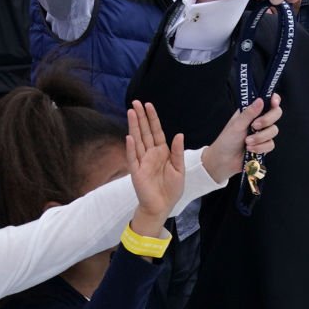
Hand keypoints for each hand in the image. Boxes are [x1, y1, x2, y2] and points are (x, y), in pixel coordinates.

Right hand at [127, 101, 185, 230]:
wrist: (162, 206)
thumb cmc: (171, 189)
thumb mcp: (179, 169)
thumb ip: (178, 152)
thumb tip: (178, 134)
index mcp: (162, 152)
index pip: (156, 131)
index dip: (152, 118)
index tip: (148, 105)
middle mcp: (150, 154)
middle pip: (145, 132)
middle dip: (140, 117)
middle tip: (135, 102)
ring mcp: (142, 162)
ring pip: (137, 141)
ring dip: (134, 127)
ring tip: (130, 112)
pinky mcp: (136, 172)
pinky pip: (133, 158)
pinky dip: (131, 148)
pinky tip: (129, 137)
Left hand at [201, 94, 281, 183]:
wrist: (224, 161)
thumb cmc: (227, 140)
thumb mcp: (237, 124)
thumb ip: (249, 113)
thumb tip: (260, 100)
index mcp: (251, 112)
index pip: (268, 101)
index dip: (274, 100)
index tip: (274, 103)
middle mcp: (259, 121)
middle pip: (276, 114)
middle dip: (267, 120)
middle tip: (255, 125)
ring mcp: (263, 133)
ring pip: (274, 130)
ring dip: (260, 137)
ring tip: (247, 142)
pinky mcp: (264, 146)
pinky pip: (270, 144)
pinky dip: (260, 147)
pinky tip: (250, 149)